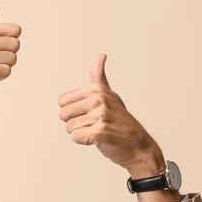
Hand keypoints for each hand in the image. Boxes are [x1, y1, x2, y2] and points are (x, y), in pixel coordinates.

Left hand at [58, 55, 163, 176]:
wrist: (138, 146)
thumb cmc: (121, 122)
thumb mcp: (110, 96)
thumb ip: (99, 78)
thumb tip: (100, 56)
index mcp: (97, 90)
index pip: (62, 101)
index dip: (73, 111)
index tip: (90, 113)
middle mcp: (99, 100)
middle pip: (63, 114)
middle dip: (75, 123)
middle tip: (93, 124)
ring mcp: (100, 115)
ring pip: (69, 127)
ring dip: (81, 133)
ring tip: (97, 131)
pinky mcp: (100, 132)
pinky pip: (76, 137)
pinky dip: (84, 141)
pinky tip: (98, 139)